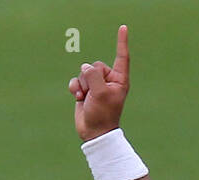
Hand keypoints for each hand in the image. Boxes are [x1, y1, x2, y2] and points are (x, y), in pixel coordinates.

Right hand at [68, 23, 130, 140]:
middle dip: (90, 77)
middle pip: (95, 65)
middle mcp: (109, 80)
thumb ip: (93, 75)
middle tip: (93, 93)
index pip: (121, 57)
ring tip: (85, 98)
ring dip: (82, 85)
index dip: (121, 42)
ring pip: (84, 72)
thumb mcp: (100, 92)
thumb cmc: (102, 114)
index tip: (123, 28)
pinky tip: (77, 97)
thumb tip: (85, 67)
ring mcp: (96, 85)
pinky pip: (76, 79)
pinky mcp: (85, 90)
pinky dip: (74, 87)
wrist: (93, 132)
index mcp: (119, 80)